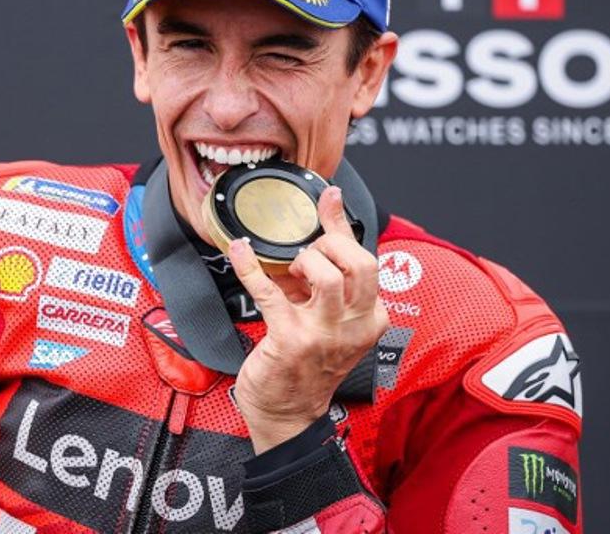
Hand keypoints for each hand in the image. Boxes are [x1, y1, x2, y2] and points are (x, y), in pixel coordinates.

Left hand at [227, 185, 388, 452]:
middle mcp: (354, 326)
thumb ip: (329, 273)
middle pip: (360, 265)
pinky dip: (250, 267)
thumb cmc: (307, 361)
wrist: (286, 411)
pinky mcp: (290, 340)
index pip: (367, 261)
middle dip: (331, 244)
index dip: (343, 226)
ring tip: (289, 267)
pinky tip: (239, 252)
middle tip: (307, 252)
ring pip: (328, 277)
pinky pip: (270, 293)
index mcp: (370, 317)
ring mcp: (324, 334)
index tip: (329, 198)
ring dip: (304, 260)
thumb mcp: (331, 318)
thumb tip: (324, 222)